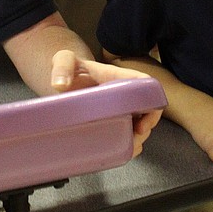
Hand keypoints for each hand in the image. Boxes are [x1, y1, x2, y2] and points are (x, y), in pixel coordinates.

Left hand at [48, 51, 162, 154]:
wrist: (64, 77)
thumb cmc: (70, 67)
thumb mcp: (64, 60)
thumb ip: (62, 65)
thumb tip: (60, 84)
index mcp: (120, 78)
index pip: (148, 86)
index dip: (152, 105)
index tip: (140, 125)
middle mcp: (125, 94)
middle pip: (147, 111)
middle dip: (144, 130)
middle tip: (131, 142)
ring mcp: (121, 109)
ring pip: (139, 125)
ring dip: (137, 140)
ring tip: (125, 148)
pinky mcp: (112, 121)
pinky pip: (127, 134)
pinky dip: (127, 145)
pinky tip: (120, 151)